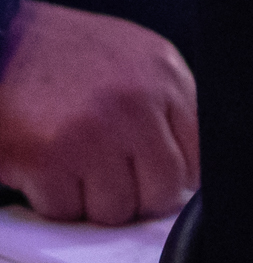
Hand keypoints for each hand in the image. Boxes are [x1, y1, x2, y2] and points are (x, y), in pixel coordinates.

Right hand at [0, 0, 198, 223]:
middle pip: (162, 189)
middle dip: (137, 198)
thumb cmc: (53, 51)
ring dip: (91, 202)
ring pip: (115, 210)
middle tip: (112, 185)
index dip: (178, 176)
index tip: (159, 181)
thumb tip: (186, 161)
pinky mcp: (48, 160)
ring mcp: (93, 134)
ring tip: (73, 171)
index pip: (199, 152)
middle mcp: (135, 104)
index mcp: (163, 74)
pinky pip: (65, 212)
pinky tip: (43, 170)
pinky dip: (51, 201)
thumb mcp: (129, 56)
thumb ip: (162, 101)